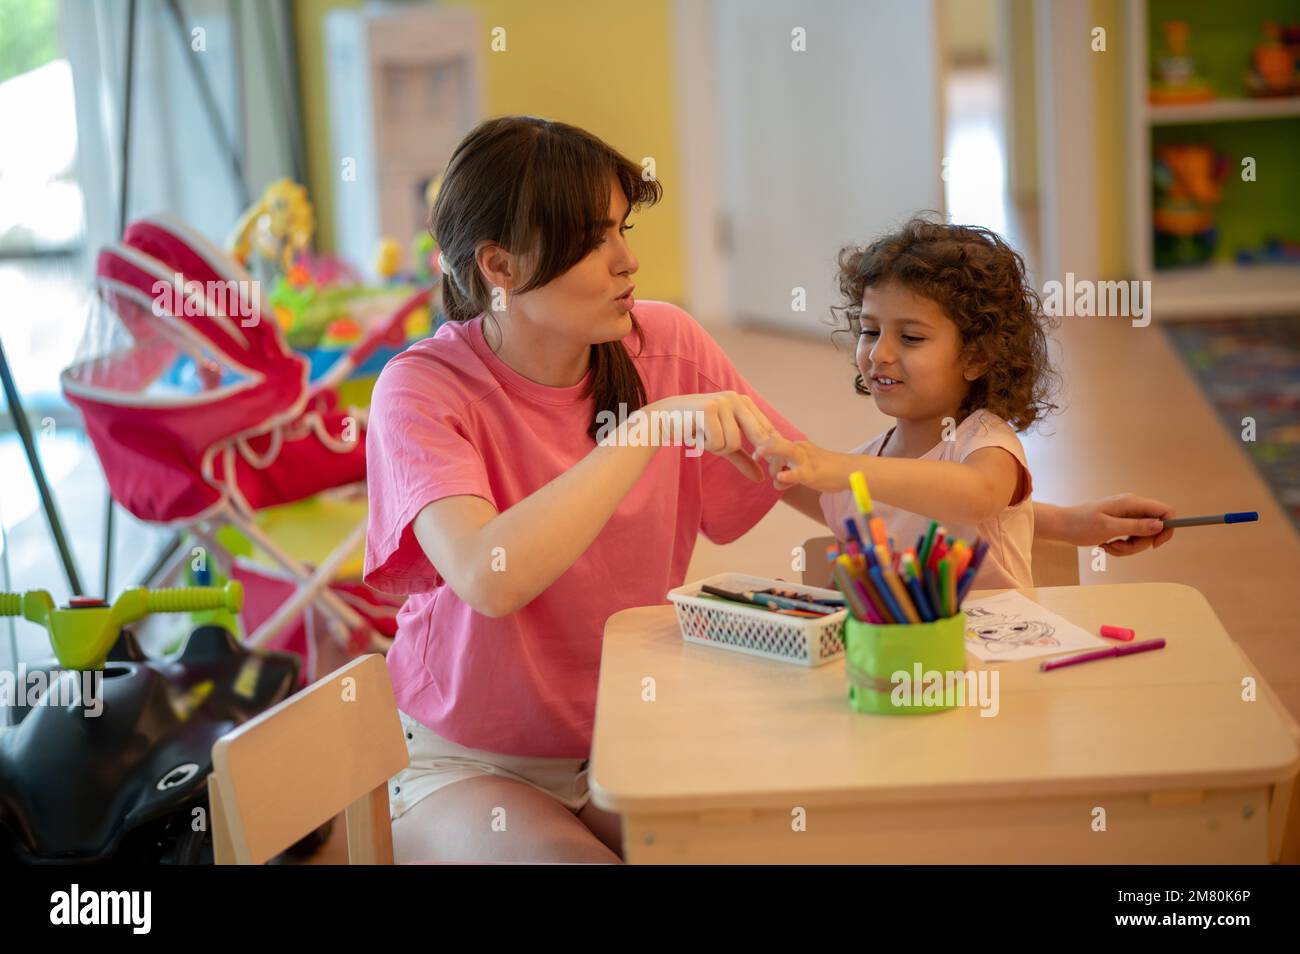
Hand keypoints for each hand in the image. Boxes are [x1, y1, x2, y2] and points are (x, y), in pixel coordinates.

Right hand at [636, 391, 775, 480]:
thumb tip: (761, 479)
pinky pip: (717, 442)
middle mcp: (736, 398)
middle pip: (758, 436)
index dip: (767, 450)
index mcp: (745, 403)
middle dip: (754, 452)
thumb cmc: (697, 429)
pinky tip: (695, 434)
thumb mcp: (724, 445)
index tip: (763, 461)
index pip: (767, 430)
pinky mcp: (708, 409)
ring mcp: (722, 402)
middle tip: (738, 456)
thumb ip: (744, 459)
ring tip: (704, 437)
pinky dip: (705, 445)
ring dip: (717, 448)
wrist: (665, 418)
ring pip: (734, 443)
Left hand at [751, 434, 848, 493]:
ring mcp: (805, 460)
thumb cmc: (826, 470)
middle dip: (763, 446)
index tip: (752, 452)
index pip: (774, 439)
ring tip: (768, 465)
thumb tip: (777, 480)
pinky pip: (797, 473)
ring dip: (772, 458)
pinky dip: (788, 475)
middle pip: (776, 442)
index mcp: (796, 446)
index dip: (761, 442)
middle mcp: (799, 449)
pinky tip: (781, 477)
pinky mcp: (811, 473)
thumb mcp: (804, 466)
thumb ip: (789, 471)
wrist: (849, 471)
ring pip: (785, 452)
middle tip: (755, 454)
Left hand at [1064, 493, 1175, 554]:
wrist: (1062, 525)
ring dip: (1128, 548)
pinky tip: (1105, 546)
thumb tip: (1160, 525)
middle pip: (1154, 529)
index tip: (1155, 545)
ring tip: (1108, 547)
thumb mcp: (1108, 528)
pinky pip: (1131, 540)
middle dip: (1139, 544)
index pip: (1165, 511)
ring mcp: (1127, 516)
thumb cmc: (1081, 524)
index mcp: (1131, 503)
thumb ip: (1135, 526)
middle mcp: (1132, 507)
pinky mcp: (1121, 524)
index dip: (1167, 528)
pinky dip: (1121, 547)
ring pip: (1142, 537)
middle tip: (1118, 547)